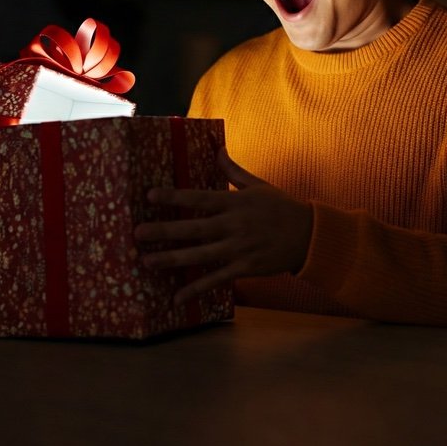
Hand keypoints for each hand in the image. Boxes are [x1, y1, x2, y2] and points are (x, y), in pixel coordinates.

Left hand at [133, 147, 312, 305]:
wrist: (309, 235)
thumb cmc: (281, 207)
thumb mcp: (258, 185)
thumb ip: (233, 170)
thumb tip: (217, 148)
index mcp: (235, 203)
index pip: (199, 198)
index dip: (174, 197)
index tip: (151, 195)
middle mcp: (234, 226)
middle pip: (194, 229)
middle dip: (164, 231)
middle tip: (137, 233)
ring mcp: (239, 249)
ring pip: (200, 256)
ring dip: (172, 259)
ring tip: (147, 261)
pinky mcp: (245, 268)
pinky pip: (216, 280)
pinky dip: (196, 289)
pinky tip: (176, 297)